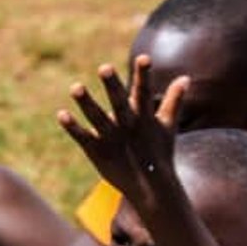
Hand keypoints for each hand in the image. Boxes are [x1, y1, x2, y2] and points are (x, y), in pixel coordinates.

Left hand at [58, 58, 189, 214]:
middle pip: (119, 103)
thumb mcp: (168, 126)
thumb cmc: (159, 152)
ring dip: (87, 104)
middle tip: (104, 67)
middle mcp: (128, 126)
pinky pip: (83, 138)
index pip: (145, 92)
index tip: (144, 57)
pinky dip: (73, 128)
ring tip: (75, 87)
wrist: (151, 188)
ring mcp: (112, 139)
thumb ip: (174, 101)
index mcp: (145, 118)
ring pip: (97, 118)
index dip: (144, 75)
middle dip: (113, 86)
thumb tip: (185, 77)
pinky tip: (61, 114)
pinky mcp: (97, 151)